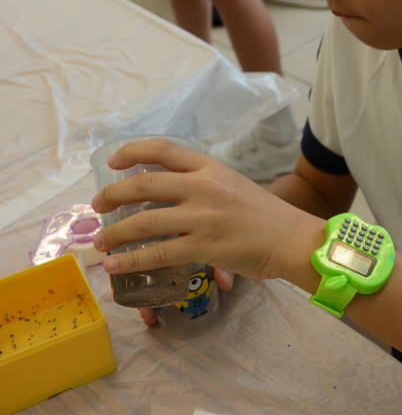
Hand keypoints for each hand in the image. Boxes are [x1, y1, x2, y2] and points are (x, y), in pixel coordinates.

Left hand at [91, 138, 321, 283]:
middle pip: (144, 183)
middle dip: (112, 195)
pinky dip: (131, 259)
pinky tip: (115, 264)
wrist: (292, 238)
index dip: (133, 151)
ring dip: (115, 232)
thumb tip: (166, 198)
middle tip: (97, 206)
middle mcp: (203, 186)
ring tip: (101, 241)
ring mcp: (203, 216)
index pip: (164, 149)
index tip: (113, 161)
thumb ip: (202, 186)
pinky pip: (158, 252)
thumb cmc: (264, 215)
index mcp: (210, 167)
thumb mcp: (233, 185)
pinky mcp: (204, 246)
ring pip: (144, 221)